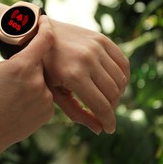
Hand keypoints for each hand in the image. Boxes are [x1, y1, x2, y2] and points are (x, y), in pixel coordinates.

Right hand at [0, 16, 54, 148]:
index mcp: (23, 66)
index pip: (45, 38)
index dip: (46, 26)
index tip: (44, 20)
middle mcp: (39, 81)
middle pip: (41, 61)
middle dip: (29, 61)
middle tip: (14, 68)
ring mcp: (46, 98)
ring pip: (44, 79)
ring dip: (33, 78)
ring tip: (14, 89)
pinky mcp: (48, 112)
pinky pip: (46, 95)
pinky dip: (37, 94)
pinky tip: (20, 100)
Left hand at [43, 19, 129, 134]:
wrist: (40, 34)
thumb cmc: (44, 67)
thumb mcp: (53, 91)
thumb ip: (76, 112)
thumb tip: (99, 129)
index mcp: (73, 74)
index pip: (101, 105)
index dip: (108, 121)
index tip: (109, 129)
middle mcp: (88, 59)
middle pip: (114, 93)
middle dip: (112, 108)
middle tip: (104, 113)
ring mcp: (96, 47)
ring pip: (121, 79)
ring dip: (118, 94)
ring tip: (106, 98)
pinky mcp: (102, 39)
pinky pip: (123, 62)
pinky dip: (123, 76)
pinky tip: (114, 83)